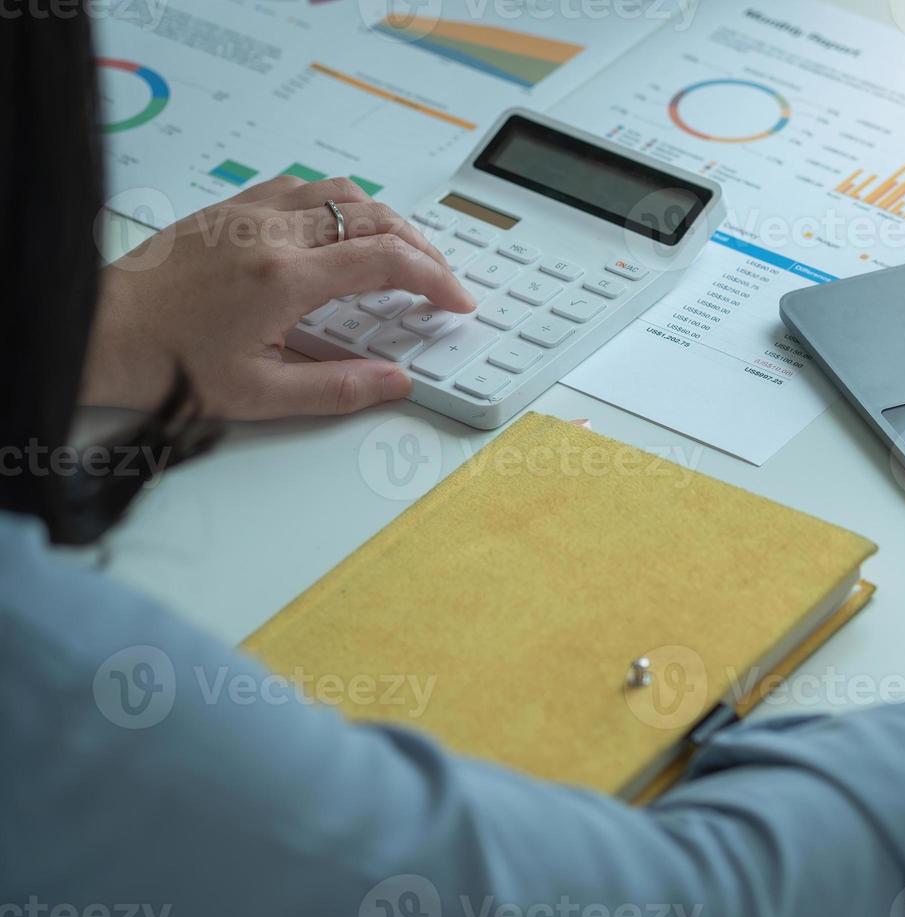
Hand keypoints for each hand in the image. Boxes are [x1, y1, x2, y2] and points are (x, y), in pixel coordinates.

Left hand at [82, 176, 477, 418]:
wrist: (101, 331)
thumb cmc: (167, 364)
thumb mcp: (261, 395)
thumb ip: (339, 388)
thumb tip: (395, 382)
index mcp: (285, 279)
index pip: (387, 263)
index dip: (435, 280)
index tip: (455, 300)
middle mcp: (271, 234)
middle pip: (375, 219)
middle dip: (422, 249)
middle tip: (440, 280)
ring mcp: (249, 213)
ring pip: (341, 192)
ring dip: (383, 219)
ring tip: (401, 251)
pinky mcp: (229, 208)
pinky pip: (300, 186)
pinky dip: (336, 202)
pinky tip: (340, 227)